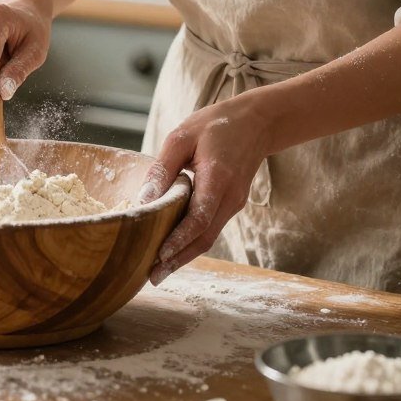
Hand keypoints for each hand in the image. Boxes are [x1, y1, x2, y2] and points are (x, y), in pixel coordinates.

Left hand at [137, 93, 280, 285]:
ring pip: (208, 237)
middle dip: (178, 259)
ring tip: (158, 270)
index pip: (198, 219)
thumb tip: (144, 200)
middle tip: (152, 277)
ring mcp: (233, 204)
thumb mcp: (182, 137)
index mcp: (218, 179)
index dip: (179, 240)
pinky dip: (192, 242)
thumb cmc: (216, 126)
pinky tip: (172, 249)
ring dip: (184, 255)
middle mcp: (229, 198)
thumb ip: (163, 168)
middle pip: (204, 238)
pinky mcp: (231, 205)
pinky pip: (210, 228)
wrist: (257, 123)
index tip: (159, 256)